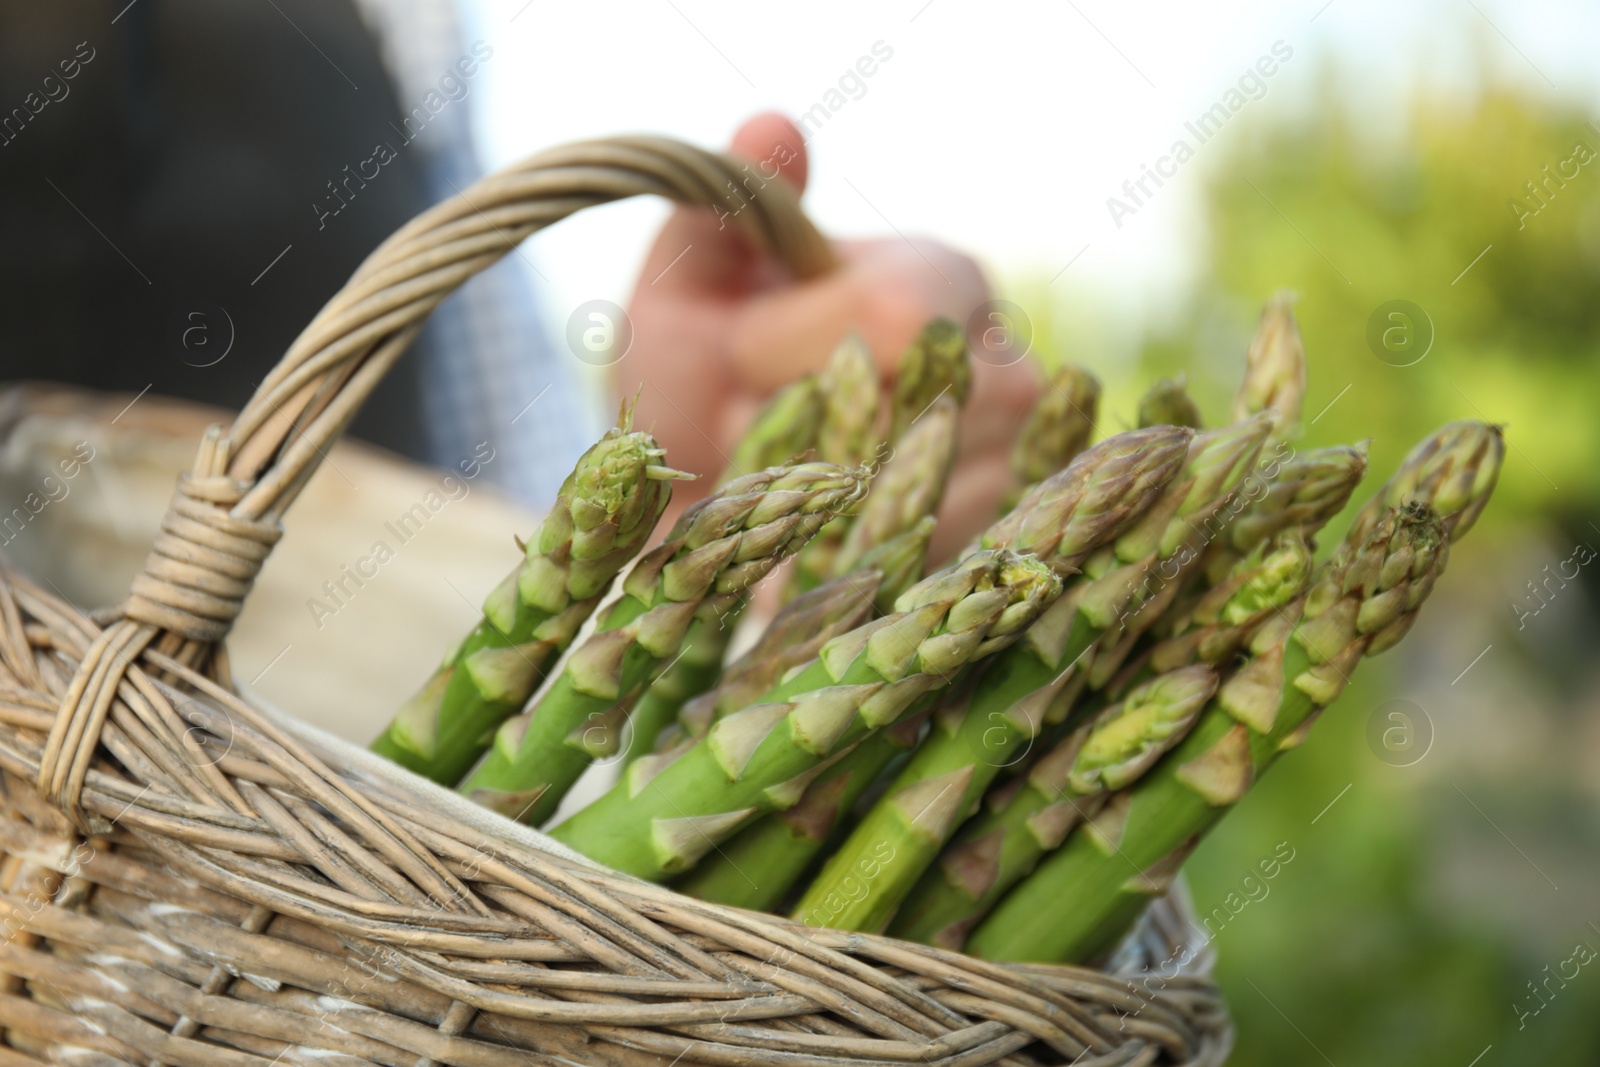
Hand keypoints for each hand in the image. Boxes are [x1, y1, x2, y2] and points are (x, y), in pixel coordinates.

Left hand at [619, 113, 1038, 556]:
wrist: (699, 492)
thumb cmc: (698, 372)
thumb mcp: (691, 282)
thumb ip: (727, 206)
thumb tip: (771, 128)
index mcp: (942, 277)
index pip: (894, 316)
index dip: (788, 352)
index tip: (729, 358)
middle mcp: (1002, 365)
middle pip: (914, 411)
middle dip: (790, 435)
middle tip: (737, 428)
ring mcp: (1008, 465)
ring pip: (911, 496)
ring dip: (802, 501)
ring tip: (762, 477)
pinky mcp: (984, 546)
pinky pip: (911, 559)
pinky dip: (832, 556)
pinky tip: (792, 536)